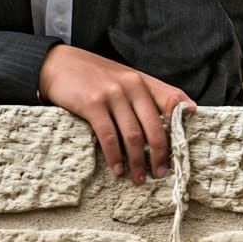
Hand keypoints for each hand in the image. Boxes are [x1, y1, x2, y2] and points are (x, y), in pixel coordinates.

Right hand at [38, 44, 191, 184]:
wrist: (58, 63)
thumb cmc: (94, 75)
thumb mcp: (124, 78)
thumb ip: (147, 94)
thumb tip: (182, 112)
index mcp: (142, 80)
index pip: (172, 99)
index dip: (182, 122)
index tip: (184, 145)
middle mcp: (131, 85)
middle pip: (154, 125)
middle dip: (159, 153)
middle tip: (160, 172)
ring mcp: (112, 94)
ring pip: (132, 135)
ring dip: (137, 161)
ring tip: (139, 178)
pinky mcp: (92, 104)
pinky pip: (108, 136)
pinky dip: (114, 157)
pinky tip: (117, 169)